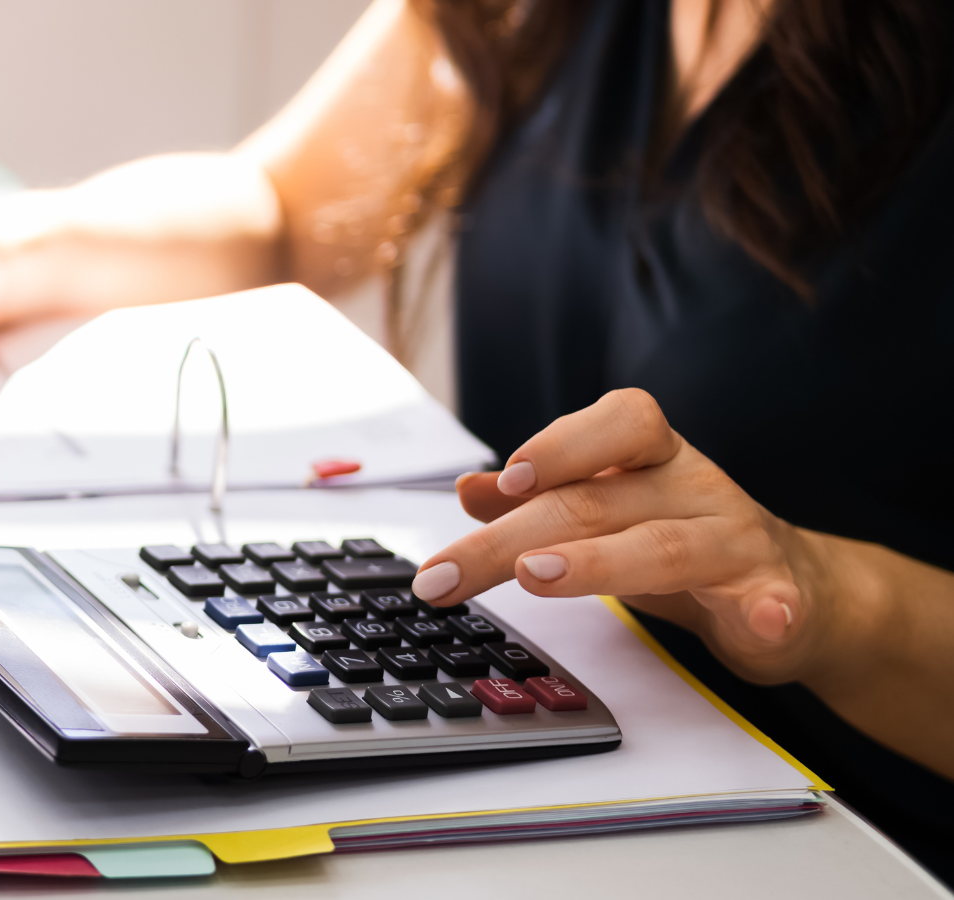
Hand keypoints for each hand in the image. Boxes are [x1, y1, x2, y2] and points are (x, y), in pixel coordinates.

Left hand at [412, 388, 836, 684]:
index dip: (561, 444)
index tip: (507, 479)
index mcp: (651, 458)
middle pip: (596, 503)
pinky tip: (762, 620)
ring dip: (600, 562)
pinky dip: (769, 610)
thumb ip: (540, 501)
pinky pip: (773, 600)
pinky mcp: (774, 597)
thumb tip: (469, 489)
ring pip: (666, 546)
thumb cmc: (683, 540)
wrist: (796, 589)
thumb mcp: (608, 512)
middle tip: (449, 572)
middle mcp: (693, 486)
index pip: (617, 422)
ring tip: (540, 576)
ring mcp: (736, 539)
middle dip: (511, 538)